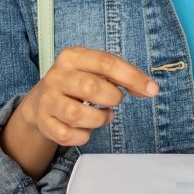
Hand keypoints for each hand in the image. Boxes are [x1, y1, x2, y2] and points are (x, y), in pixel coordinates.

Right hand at [13, 46, 157, 148]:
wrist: (42, 101)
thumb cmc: (77, 84)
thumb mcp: (96, 71)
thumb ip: (123, 77)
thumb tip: (149, 88)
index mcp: (73, 57)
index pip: (106, 62)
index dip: (132, 77)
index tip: (152, 90)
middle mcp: (57, 76)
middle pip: (90, 87)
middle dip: (111, 98)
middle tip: (114, 102)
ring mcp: (48, 99)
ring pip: (76, 115)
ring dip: (98, 119)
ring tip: (103, 116)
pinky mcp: (43, 121)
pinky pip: (66, 135)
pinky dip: (83, 136)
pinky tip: (86, 129)